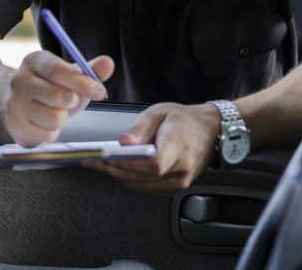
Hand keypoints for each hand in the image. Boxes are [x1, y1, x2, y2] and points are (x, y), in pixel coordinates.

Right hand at [5, 50, 112, 146]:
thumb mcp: (68, 75)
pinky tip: (44, 124)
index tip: (99, 92)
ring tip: (55, 112)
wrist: (14, 101)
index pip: (59, 71)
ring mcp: (14, 104)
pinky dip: (52, 133)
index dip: (82, 83)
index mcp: (35, 61)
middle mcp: (19, 80)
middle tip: (70, 101)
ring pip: (54, 118)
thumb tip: (107, 63)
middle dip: (72, 102)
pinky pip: (46, 135)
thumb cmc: (48, 87)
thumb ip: (89, 70)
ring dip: (62, 118)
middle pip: (58, 96)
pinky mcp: (14, 126)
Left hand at [85, 102, 219, 194]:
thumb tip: (122, 142)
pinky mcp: (175, 187)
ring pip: (141, 185)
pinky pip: (147, 188)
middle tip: (91, 160)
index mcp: (178, 147)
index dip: (128, 164)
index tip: (105, 158)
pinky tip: (118, 169)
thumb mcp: (159, 113)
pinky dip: (130, 180)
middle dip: (113, 169)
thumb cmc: (184, 119)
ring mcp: (179, 182)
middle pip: (142, 177)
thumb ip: (140, 129)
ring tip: (99, 164)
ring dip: (118, 176)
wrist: (210, 130)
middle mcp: (181, 169)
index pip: (152, 164)